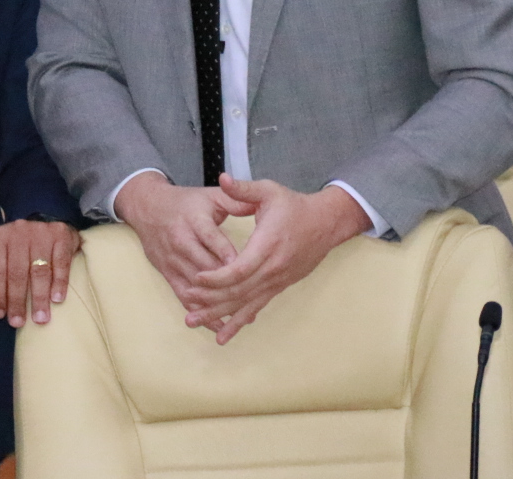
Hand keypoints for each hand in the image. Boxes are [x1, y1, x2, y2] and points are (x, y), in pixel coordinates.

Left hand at [0, 218, 82, 326]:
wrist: (46, 221)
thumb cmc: (16, 249)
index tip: (0, 315)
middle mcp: (18, 231)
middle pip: (17, 272)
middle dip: (17, 301)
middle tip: (18, 323)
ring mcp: (41, 232)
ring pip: (39, 269)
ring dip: (39, 297)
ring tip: (40, 318)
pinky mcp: (61, 235)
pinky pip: (61, 262)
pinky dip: (59, 282)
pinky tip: (57, 299)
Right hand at [111, 171, 242, 317]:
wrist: (148, 207)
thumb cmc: (186, 202)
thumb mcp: (210, 196)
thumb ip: (235, 200)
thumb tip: (259, 204)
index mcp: (194, 221)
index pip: (213, 240)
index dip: (229, 255)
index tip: (247, 268)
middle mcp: (181, 242)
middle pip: (205, 267)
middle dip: (227, 284)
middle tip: (252, 297)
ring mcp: (172, 260)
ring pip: (195, 286)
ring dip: (216, 303)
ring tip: (239, 316)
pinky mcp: (167, 273)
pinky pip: (184, 296)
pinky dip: (201, 312)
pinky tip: (218, 324)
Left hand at [181, 176, 371, 343]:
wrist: (325, 223)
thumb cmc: (294, 205)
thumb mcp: (269, 191)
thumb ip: (243, 189)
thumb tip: (222, 179)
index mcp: (267, 245)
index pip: (239, 269)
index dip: (216, 278)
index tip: (196, 280)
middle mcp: (272, 269)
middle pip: (238, 292)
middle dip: (211, 301)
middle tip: (187, 309)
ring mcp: (276, 281)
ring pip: (245, 304)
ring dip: (219, 316)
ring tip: (195, 323)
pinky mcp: (278, 287)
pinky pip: (256, 307)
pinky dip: (238, 321)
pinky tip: (223, 335)